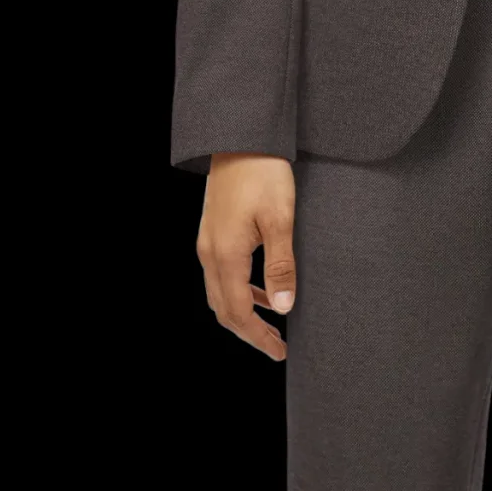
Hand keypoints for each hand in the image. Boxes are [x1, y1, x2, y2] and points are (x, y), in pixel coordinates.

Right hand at [197, 153, 296, 359]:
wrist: (241, 138)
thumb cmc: (264, 174)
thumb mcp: (280, 220)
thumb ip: (281, 267)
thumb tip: (283, 308)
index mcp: (225, 255)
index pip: (238, 312)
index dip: (257, 337)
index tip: (279, 352)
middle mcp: (209, 253)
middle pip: (223, 309)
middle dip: (249, 332)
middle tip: (276, 346)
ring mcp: (207, 243)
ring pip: (220, 293)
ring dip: (244, 313)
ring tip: (272, 324)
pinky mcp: (213, 233)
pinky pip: (221, 275)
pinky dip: (240, 291)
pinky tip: (263, 290)